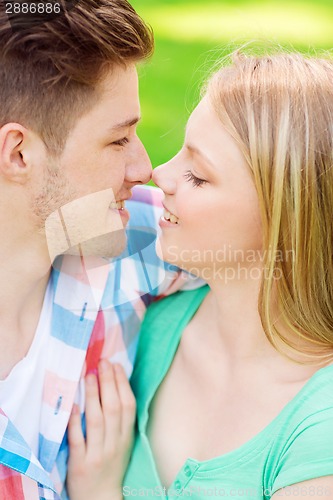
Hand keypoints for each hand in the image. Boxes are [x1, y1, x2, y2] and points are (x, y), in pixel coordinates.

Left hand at [67, 360, 135, 499]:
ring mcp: (98, 454)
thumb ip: (120, 419)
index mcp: (126, 437)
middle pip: (114, 409)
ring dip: (94, 396)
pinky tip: (73, 405)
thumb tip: (114, 385)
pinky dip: (76, 423)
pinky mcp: (80, 464)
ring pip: (97, 421)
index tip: (115, 364)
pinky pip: (78, 441)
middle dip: (109, 383)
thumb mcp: (123, 442)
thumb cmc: (111, 465)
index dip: (123, 384)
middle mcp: (115, 444)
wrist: (101, 499)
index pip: (128, 405)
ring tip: (89, 375)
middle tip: (102, 362)